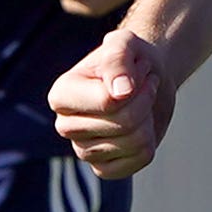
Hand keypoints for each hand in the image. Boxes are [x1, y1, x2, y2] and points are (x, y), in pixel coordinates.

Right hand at [51, 27, 171, 176]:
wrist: (146, 77)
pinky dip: (149, 143)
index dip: (136, 86)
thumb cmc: (130, 58)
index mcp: (61, 95)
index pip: (108, 102)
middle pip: (123, 123)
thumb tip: (120, 92)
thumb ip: (117, 58)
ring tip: (143, 103)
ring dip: (149, 119)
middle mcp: (65, 126)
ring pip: (134, 143)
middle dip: (145, 101)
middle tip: (144, 85)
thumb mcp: (124, 43)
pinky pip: (137, 162)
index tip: (139, 69)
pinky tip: (141, 128)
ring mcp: (83, 150)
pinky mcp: (103, 168)